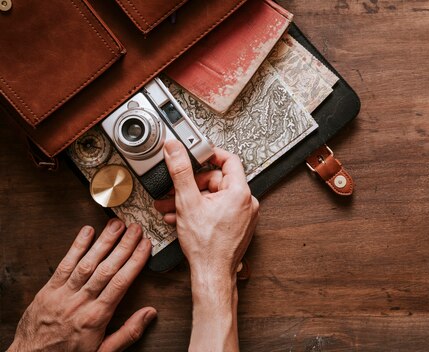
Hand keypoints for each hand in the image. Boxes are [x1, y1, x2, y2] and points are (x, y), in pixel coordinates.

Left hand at [9, 220, 155, 351]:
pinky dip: (76, 247)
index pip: (121, 282)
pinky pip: (64, 265)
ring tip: (116, 225)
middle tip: (136, 229)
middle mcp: (80, 303)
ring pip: (87, 263)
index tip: (146, 246)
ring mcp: (63, 294)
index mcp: (96, 317)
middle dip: (123, 246)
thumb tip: (150, 313)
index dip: (135, 261)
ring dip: (103, 242)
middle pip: (106, 268)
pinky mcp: (48, 290)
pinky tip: (86, 233)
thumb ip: (128, 333)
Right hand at [154, 141, 258, 278]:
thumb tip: (175, 150)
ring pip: (215, 198)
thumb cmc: (206, 246)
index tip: (197, 155)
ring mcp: (244, 215)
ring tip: (172, 207)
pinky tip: (183, 218)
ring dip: (192, 200)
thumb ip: (180, 171)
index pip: (229, 160)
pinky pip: (219, 210)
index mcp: (240, 192)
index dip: (210, 155)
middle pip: (218, 180)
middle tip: (174, 191)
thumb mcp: (187, 202)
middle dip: (192, 186)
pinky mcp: (238, 226)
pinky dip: (202, 211)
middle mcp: (247, 203)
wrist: (212, 274)